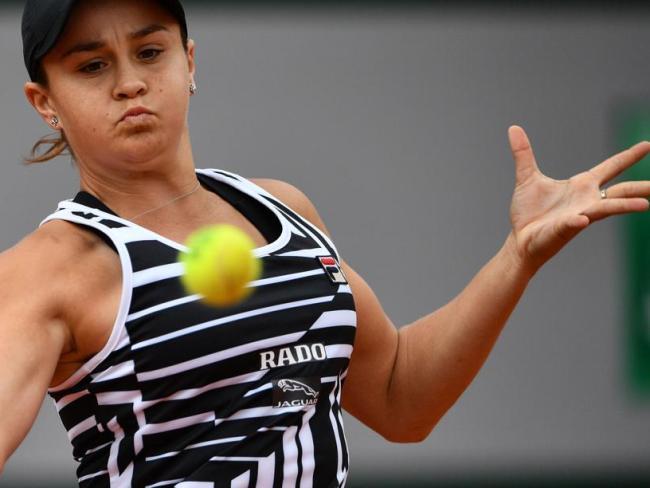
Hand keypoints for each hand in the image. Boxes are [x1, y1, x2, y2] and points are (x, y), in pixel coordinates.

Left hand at [507, 125, 649, 271]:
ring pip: (606, 209)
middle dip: (640, 188)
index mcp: (581, 186)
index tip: (647, 144)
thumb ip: (524, 154)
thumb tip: (514, 128)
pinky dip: (576, 221)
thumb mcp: (527, 178)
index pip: (610, 167)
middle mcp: (586, 201)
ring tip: (645, 204)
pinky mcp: (563, 230)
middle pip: (621, 191)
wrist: (520, 240)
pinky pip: (572, 224)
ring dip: (624, 206)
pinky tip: (582, 218)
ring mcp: (578, 216)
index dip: (628, 157)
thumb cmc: (528, 213)